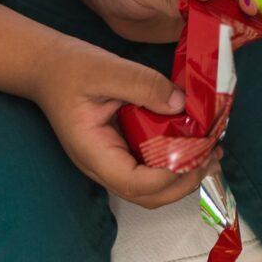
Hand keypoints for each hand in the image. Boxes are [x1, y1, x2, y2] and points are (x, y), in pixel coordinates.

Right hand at [31, 35, 218, 206]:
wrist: (48, 66)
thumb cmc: (71, 68)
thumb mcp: (108, 69)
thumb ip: (143, 85)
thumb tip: (180, 104)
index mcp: (94, 153)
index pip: (136, 183)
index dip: (171, 176)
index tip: (199, 152)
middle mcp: (103, 165)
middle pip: (147, 195)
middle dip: (184, 182)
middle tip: (213, 155)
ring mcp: (111, 159)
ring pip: (150, 186)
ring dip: (182, 175)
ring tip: (210, 151)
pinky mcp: (119, 148)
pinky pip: (148, 165)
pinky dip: (173, 160)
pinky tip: (191, 139)